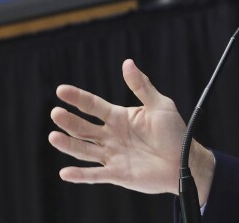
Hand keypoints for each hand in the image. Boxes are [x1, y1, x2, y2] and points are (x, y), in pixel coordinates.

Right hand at [48, 59, 214, 202]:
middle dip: (69, 121)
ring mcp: (112, 155)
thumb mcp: (159, 105)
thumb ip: (141, 86)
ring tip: (53, 137)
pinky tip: (65, 173)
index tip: (60, 90)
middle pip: (84, 127)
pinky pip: (95, 175)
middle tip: (56, 113)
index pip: (93, 105)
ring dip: (69, 144)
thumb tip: (127, 63)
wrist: (185, 161)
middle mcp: (111, 136)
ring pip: (84, 149)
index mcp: (119, 117)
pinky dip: (80, 175)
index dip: (77, 98)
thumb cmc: (174, 132)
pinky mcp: (117, 174)